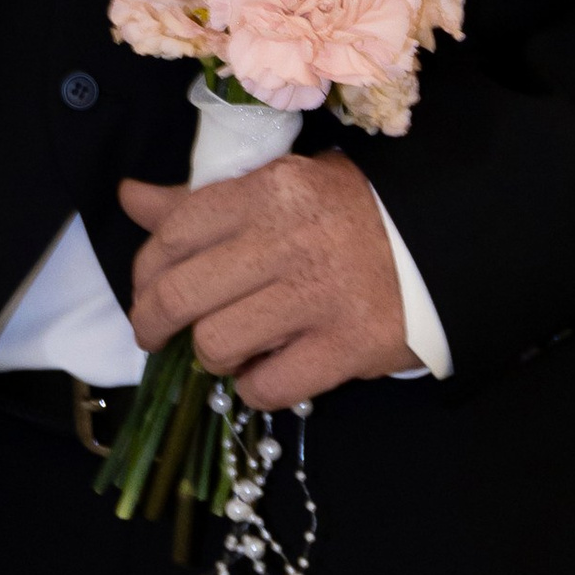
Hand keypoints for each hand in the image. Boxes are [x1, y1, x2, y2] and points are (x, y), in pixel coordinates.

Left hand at [123, 152, 416, 408]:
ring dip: (208, 356)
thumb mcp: (277, 187)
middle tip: (154, 335)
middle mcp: (286, 240)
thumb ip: (201, 201)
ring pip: (216, 342)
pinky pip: (270, 385)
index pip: (174, 232)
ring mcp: (317, 297)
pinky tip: (262, 375)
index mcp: (265, 192)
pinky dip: (254, 387)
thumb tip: (131, 198)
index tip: (145, 288)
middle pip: (181, 292)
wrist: (443, 242)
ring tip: (222, 351)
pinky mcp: (348, 346)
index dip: (145, 269)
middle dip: (152, 322)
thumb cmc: (347, 212)